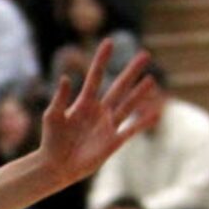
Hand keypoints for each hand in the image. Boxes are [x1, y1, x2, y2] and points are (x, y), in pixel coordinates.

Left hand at [35, 44, 157, 187]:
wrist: (56, 166)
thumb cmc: (51, 140)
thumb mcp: (53, 116)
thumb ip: (60, 98)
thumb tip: (65, 78)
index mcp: (84, 102)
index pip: (96, 76)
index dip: (102, 59)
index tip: (109, 42)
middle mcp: (99, 111)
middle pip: (119, 87)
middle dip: (131, 71)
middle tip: (145, 54)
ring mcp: (108, 125)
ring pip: (128, 105)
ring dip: (140, 93)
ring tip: (151, 80)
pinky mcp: (113, 141)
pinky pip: (131, 129)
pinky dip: (143, 122)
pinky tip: (156, 113)